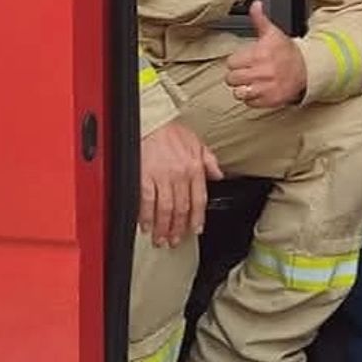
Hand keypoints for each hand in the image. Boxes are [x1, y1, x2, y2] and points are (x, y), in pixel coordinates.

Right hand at [139, 120, 221, 247]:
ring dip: (163, 227)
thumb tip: (219, 175)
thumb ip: (209, 160)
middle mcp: (180, 174)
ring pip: (166, 209)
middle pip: (181, 208)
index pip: (199, 199)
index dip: (197, 218)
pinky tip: (146, 226)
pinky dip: (146, 216)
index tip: (195, 230)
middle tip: (174, 241)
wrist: (149, 119)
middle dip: (178, 228)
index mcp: (194, 167)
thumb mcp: (197, 142)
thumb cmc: (170, 130)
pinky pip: (146, 202)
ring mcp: (161, 176)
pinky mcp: (143, 176)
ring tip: (161, 239)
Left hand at [225, 1, 306, 107]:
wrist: (307, 70)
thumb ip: (260, 19)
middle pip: (232, 79)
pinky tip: (259, 90)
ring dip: (243, 88)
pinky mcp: (270, 100)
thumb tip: (255, 4)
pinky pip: (249, 103)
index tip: (245, 60)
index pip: (231, 63)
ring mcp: (266, 88)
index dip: (237, 61)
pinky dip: (253, 99)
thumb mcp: (274, 33)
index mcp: (259, 55)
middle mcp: (261, 72)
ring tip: (252, 82)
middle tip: (248, 71)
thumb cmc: (288, 52)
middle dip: (238, 75)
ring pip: (239, 93)